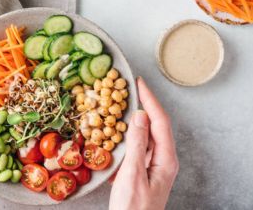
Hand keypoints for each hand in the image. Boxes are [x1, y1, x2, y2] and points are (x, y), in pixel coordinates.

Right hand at [109, 77, 178, 209]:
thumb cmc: (132, 209)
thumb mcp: (132, 175)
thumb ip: (136, 145)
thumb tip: (139, 116)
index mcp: (165, 159)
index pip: (160, 122)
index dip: (150, 100)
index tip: (139, 84)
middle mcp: (162, 160)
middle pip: (155, 126)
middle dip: (143, 106)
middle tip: (129, 90)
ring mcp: (153, 166)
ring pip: (144, 136)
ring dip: (133, 121)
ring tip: (121, 107)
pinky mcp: (142, 171)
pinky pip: (136, 148)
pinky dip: (126, 137)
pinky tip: (115, 134)